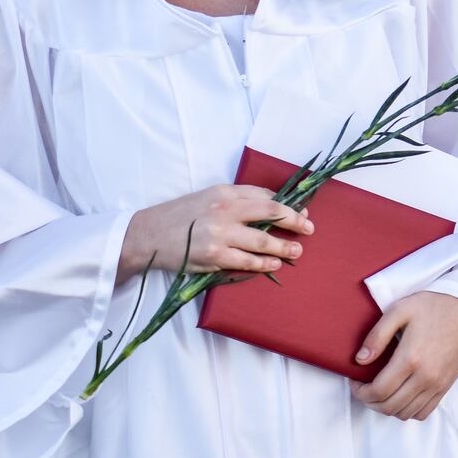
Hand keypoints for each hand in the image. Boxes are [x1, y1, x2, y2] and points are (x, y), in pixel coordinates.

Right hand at [118, 184, 312, 283]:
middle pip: (270, 214)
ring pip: (262, 241)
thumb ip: (237, 198)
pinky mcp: (213, 258)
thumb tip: (271, 203)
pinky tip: (274, 263)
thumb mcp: (209, 196)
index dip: (287, 204)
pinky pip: (245, 262)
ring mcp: (219, 236)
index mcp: (224, 193)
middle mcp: (223, 211)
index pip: (264, 195)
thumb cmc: (181, 215)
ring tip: (297, 251)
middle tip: (309, 229)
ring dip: (283, 247)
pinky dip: (263, 263)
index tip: (303, 211)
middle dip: (294, 221)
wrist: (148, 235)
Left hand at [350, 291, 457, 420]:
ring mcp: (438, 384)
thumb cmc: (433, 306)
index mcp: (410, 358)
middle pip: (390, 406)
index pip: (379, 391)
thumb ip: (377, 335)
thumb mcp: (400, 310)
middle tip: (363, 388)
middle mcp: (425, 377)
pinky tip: (400, 396)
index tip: (356, 382)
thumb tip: (360, 360)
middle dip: (370, 402)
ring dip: (387, 408)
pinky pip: (424, 412)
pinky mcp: (446, 386)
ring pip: (405, 413)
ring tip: (380, 392)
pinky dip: (407, 411)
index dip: (361, 392)